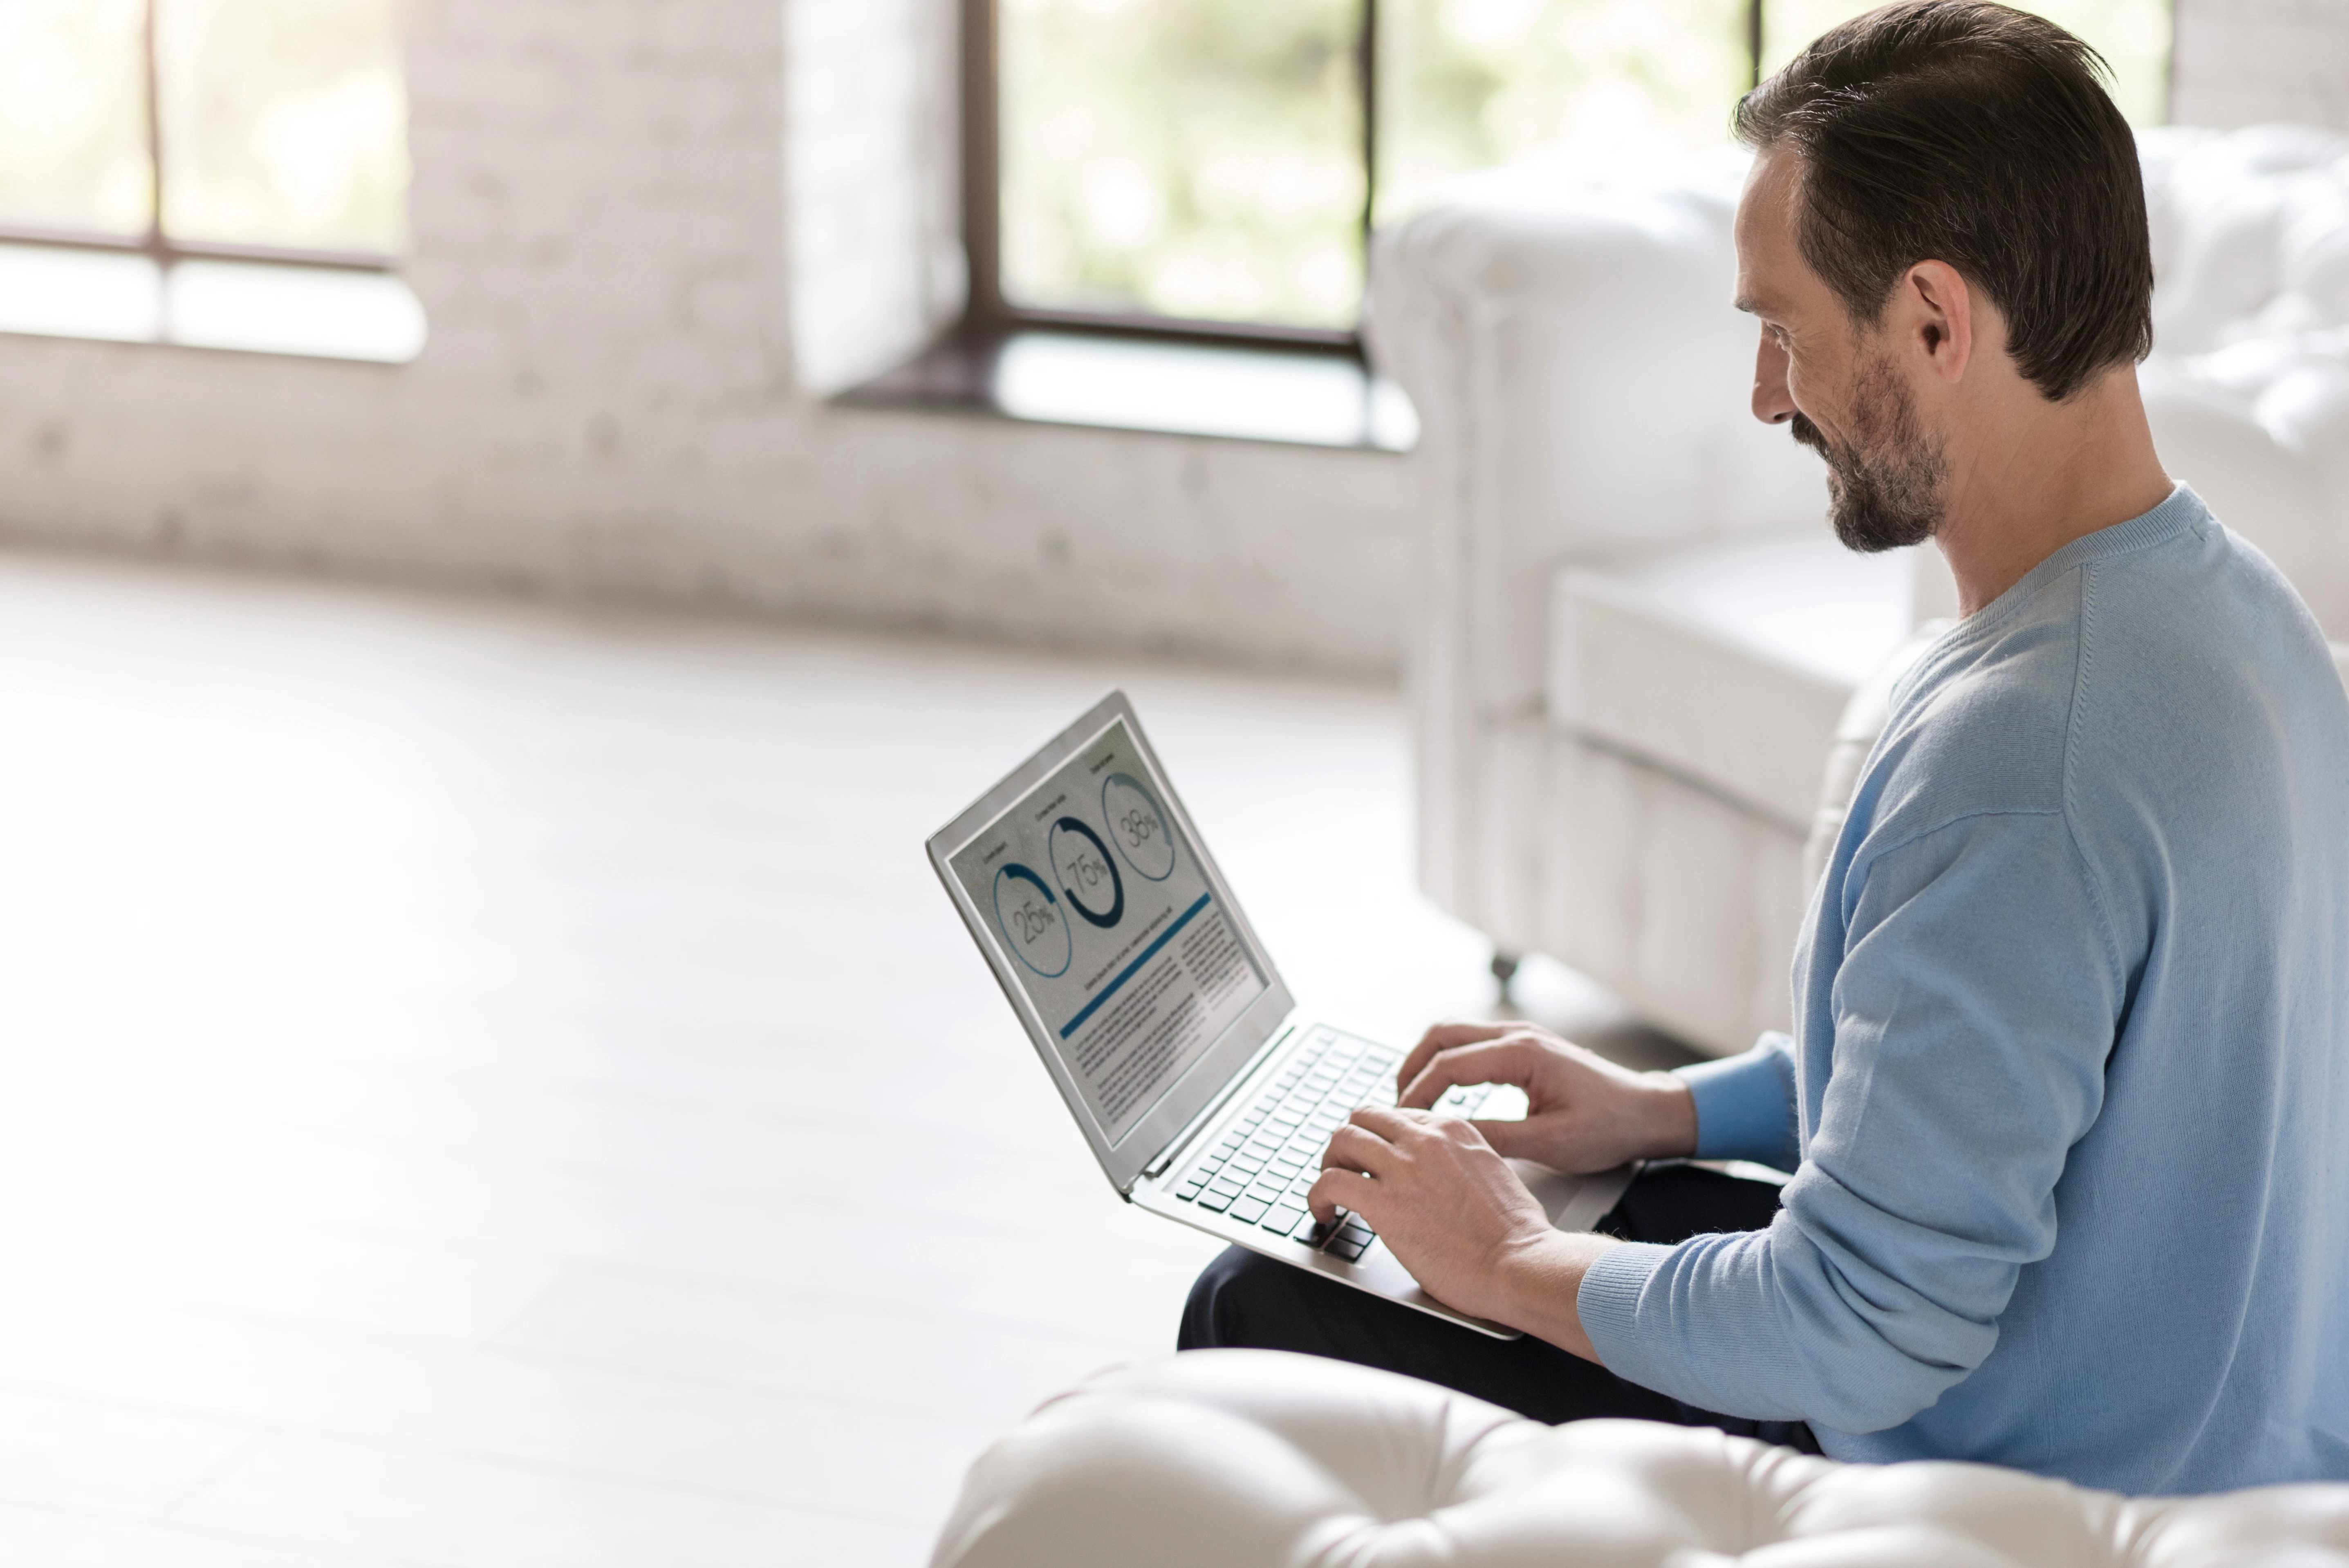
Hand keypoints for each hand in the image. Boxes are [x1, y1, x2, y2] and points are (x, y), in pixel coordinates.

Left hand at [1308, 1105, 1619, 1352]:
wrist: (1521, 1264)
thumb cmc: (1515, 1234)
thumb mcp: (1491, 1172)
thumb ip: (1458, 1161)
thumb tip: (1435, 1173)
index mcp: (1454, 1129)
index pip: (1397, 1115)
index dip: (1379, 1138)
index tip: (1374, 1160)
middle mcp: (1425, 1139)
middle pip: (1364, 1118)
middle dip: (1349, 1142)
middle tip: (1345, 1169)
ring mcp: (1403, 1168)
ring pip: (1342, 1140)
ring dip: (1329, 1164)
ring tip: (1330, 1192)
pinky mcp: (1384, 1203)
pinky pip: (1329, 1182)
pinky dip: (1316, 1196)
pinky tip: (1323, 1214)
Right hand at [1393, 1020, 1697, 1174]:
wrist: (1649, 1112)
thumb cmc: (1609, 1127)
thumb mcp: (1551, 1143)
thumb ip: (1497, 1138)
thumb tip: (1448, 1138)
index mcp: (1522, 1053)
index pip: (1449, 1064)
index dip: (1418, 1093)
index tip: (1400, 1121)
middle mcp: (1518, 1035)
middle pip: (1442, 1034)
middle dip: (1411, 1067)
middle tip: (1395, 1105)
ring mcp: (1521, 1036)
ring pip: (1455, 1033)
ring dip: (1427, 1060)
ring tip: (1411, 1098)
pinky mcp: (1525, 1046)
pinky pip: (1473, 1043)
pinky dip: (1448, 1061)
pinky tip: (1443, 1091)